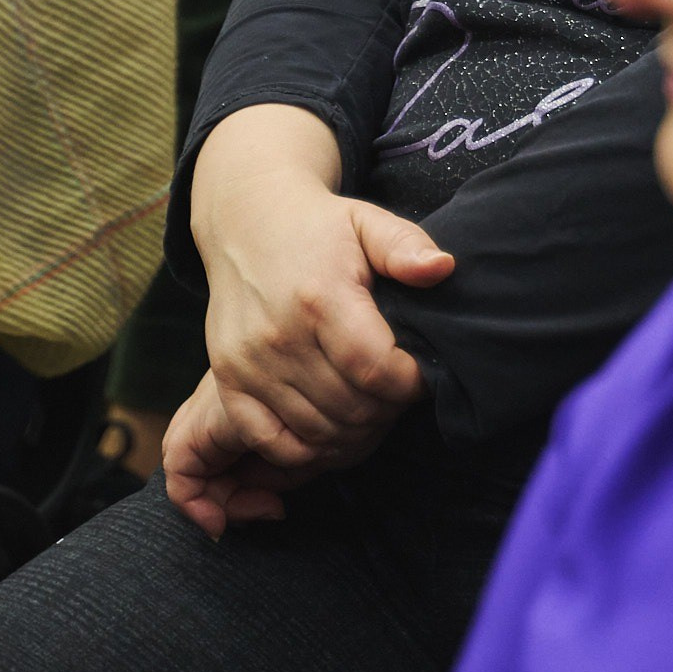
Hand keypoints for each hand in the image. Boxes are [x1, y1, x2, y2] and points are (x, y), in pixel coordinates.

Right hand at [178, 106, 454, 528]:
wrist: (247, 222)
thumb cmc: (318, 227)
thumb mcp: (367, 221)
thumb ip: (406, 246)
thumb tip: (443, 268)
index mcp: (319, 297)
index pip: (376, 370)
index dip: (410, 383)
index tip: (422, 373)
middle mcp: (279, 336)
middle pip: (351, 408)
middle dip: (388, 410)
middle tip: (398, 392)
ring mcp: (249, 364)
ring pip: (317, 433)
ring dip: (355, 433)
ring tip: (372, 408)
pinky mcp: (228, 381)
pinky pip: (272, 441)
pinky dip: (308, 450)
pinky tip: (332, 429)